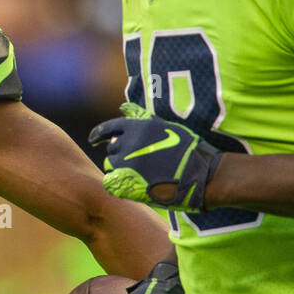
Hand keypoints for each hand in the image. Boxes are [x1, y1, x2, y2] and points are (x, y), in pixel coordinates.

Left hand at [89, 103, 222, 210]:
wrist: (200, 174)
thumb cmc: (187, 150)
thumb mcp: (165, 126)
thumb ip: (141, 117)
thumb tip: (123, 106)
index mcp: (135, 127)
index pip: (107, 129)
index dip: (98, 135)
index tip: (93, 140)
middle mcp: (127, 143)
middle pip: (111, 150)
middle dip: (120, 156)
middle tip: (137, 164)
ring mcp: (126, 163)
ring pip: (111, 167)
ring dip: (120, 171)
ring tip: (139, 176)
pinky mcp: (127, 182)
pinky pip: (111, 183)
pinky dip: (117, 185)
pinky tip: (131, 187)